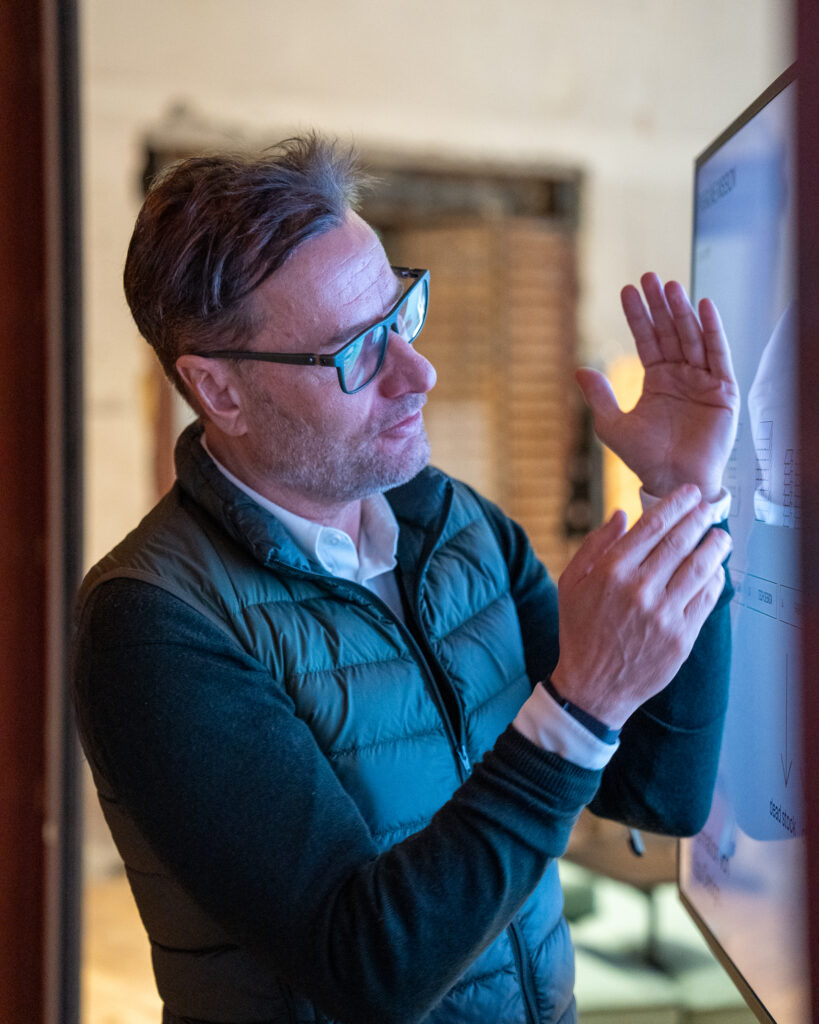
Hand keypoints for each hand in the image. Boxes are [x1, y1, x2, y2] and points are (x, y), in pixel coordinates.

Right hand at [551, 485, 730, 727]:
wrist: (593, 687)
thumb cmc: (580, 632)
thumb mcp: (571, 583)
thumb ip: (594, 545)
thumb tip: (621, 515)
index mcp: (611, 572)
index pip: (651, 527)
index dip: (675, 505)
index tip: (689, 494)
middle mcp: (639, 590)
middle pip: (680, 542)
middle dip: (699, 518)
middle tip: (709, 507)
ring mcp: (663, 614)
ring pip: (700, 567)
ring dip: (715, 545)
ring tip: (720, 535)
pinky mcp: (681, 637)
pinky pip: (706, 599)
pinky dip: (715, 578)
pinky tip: (715, 569)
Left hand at [575, 273, 739, 500]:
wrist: (673, 481)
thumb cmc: (645, 459)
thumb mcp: (613, 426)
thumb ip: (599, 397)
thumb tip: (580, 369)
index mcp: (657, 380)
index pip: (646, 340)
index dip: (638, 316)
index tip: (627, 290)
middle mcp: (681, 376)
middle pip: (670, 332)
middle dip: (660, 305)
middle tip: (649, 277)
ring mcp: (703, 381)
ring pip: (692, 338)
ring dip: (682, 312)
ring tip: (671, 287)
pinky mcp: (723, 391)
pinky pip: (718, 355)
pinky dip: (713, 330)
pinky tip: (704, 306)